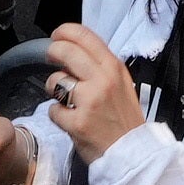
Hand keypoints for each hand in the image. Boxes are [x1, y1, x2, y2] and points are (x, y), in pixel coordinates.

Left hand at [40, 23, 140, 157]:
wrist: (133, 153)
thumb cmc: (124, 118)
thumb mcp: (121, 83)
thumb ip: (100, 66)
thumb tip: (74, 49)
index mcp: (113, 67)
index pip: (85, 36)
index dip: (65, 31)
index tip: (57, 35)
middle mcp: (102, 80)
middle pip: (65, 51)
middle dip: (52, 52)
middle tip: (51, 57)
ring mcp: (89, 101)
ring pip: (55, 80)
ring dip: (53, 88)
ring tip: (64, 97)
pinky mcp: (77, 123)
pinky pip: (53, 110)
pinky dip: (57, 114)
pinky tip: (69, 118)